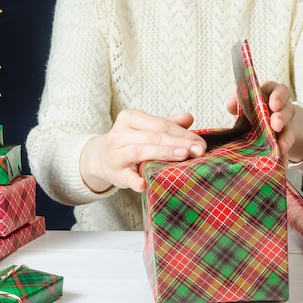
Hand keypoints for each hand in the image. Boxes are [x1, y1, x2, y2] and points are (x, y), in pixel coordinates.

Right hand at [80, 109, 206, 192]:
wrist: (102, 158)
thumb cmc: (130, 142)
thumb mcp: (146, 129)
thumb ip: (167, 124)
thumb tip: (189, 118)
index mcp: (130, 118)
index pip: (160, 124)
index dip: (182, 132)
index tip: (200, 142)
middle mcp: (120, 134)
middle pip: (153, 136)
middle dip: (178, 142)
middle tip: (198, 150)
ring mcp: (116, 154)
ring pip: (141, 151)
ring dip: (163, 153)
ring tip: (183, 156)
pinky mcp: (115, 173)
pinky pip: (126, 176)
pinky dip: (135, 180)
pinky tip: (144, 184)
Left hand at [227, 81, 302, 164]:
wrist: (263, 122)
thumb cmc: (253, 107)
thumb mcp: (246, 102)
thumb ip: (238, 102)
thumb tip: (231, 106)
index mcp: (273, 95)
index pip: (280, 91)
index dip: (278, 97)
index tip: (274, 104)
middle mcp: (283, 109)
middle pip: (287, 110)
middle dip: (281, 118)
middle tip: (275, 125)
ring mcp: (286, 126)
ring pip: (289, 131)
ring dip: (285, 139)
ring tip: (281, 148)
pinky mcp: (284, 142)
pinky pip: (285, 150)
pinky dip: (283, 157)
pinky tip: (282, 164)